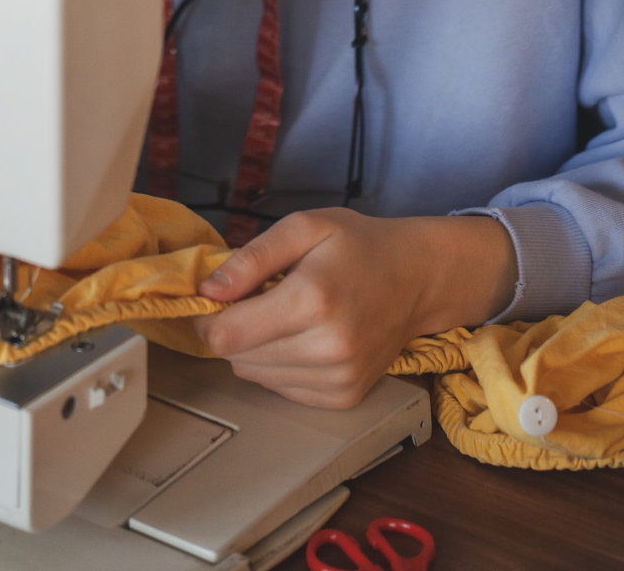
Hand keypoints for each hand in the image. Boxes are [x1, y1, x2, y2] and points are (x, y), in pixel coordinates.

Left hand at [194, 208, 516, 408]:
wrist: (417, 278)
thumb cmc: (358, 246)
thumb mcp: (303, 227)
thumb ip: (252, 257)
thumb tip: (208, 290)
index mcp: (313, 299)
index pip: (227, 335)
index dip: (207, 318)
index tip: (213, 298)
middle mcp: (328, 348)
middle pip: (238, 358)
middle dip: (233, 328)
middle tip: (256, 298)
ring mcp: (339, 378)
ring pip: (256, 375)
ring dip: (256, 348)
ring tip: (284, 314)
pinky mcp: (345, 397)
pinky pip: (282, 388)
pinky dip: (279, 364)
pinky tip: (302, 336)